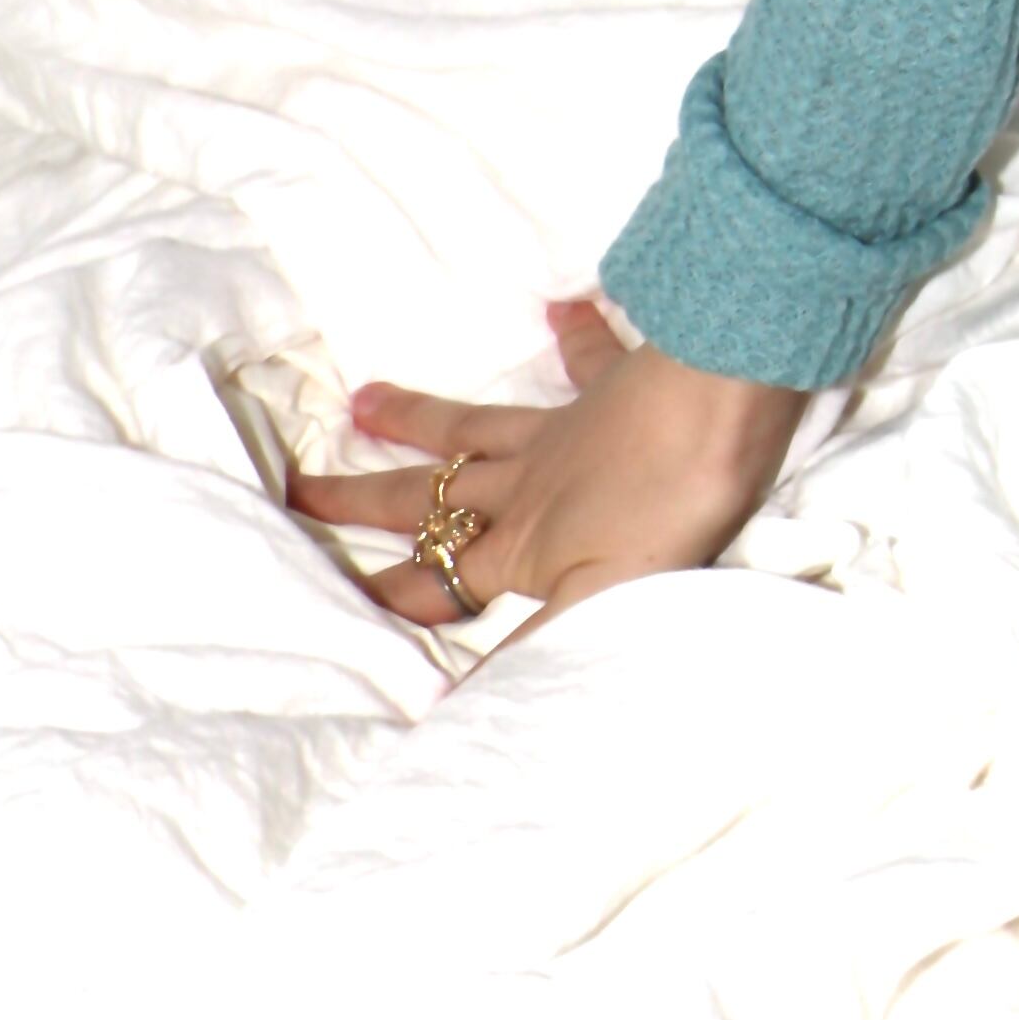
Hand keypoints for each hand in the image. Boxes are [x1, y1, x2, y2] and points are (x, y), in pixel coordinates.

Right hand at [290, 296, 809, 633]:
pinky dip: (575, 336)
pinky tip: (561, 309)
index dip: (385, 594)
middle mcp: (529, 485)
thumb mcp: (600, 598)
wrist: (723, 394)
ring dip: (420, 418)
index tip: (320, 599)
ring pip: (476, 426)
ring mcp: (569, 428)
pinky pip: (588, 356)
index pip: (436, 580)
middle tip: (294, 488)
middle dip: (362, 500)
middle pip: (431, 497)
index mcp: (522, 545)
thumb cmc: (671, 505)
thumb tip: (449, 711)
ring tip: (361, 396)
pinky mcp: (618, 385)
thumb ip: (531, 648)